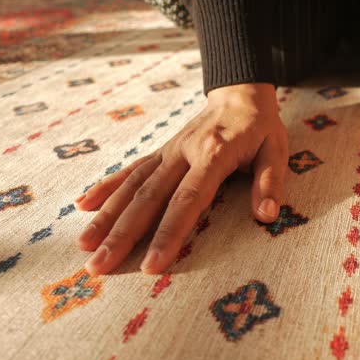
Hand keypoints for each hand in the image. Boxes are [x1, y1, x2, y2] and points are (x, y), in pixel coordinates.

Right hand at [75, 83, 287, 274]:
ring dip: (106, 217)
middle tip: (99, 266)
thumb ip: (270, 183)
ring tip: (84, 247)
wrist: (240, 92)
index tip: (151, 265)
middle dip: (122, 234)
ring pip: (132, 186)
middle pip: (148, 197)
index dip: (168, 233)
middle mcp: (182, 153)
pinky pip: (130, 170)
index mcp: (213, 154)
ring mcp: (167, 152)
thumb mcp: (276, 150)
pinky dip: (105, 187)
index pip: (187, 200)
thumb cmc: (260, 127)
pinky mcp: (160, 151)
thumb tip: (267, 216)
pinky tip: (82, 206)